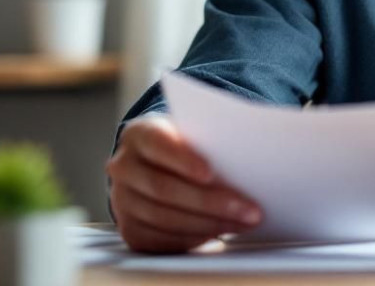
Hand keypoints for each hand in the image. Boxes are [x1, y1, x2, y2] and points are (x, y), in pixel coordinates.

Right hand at [106, 114, 263, 251]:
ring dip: (210, 224)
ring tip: (244, 223)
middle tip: (250, 209)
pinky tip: (221, 232)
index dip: (182, 160)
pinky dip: (195, 238)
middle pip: (164, 189)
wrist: (158, 164)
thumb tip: (252, 155)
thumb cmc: (186, 145)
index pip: (157, 144)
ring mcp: (122, 201)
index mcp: (138, 134)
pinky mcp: (131, 230)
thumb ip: (210, 140)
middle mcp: (123, 167)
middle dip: (210, 202)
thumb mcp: (193, 133)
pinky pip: (162, 240)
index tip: (211, 173)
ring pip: (165, 218)